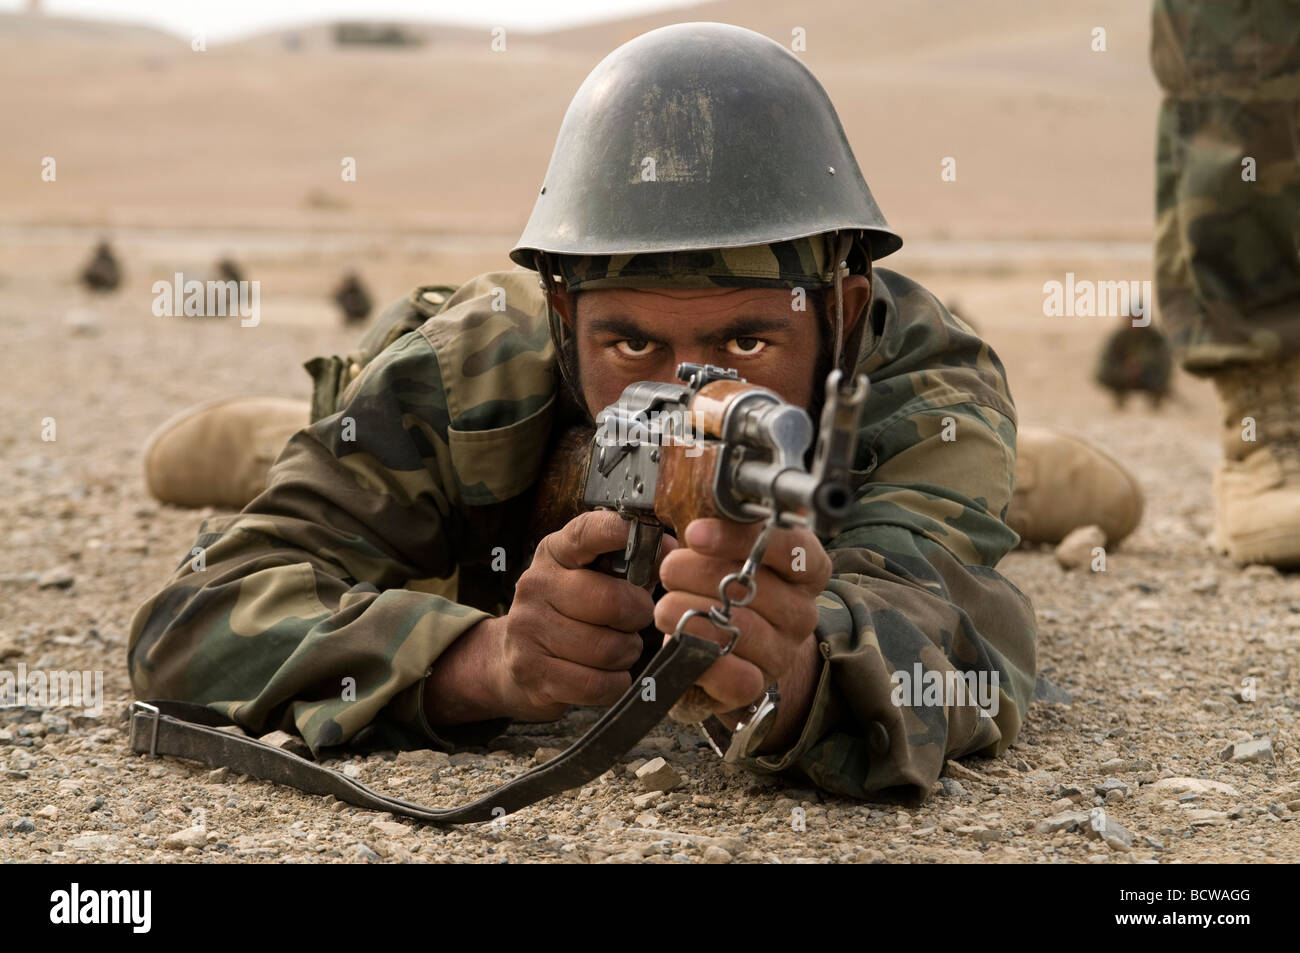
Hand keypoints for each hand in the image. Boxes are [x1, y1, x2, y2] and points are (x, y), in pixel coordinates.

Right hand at [491, 509, 677, 720]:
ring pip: (608, 649)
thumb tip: (671, 549)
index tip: (649, 534)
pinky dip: (615, 683)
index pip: (587, 533)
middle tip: (636, 620)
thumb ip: (631, 564)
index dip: (620, 532)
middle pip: (611, 602)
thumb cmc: (570, 614)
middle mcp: (536, 585)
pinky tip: (608, 674)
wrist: (511, 662)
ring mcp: (529, 629)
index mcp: (555, 553)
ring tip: (619, 648)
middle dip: (638, 616)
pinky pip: (598, 684)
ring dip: (627, 653)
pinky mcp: (532, 672)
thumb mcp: (593, 578)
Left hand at [654, 518, 830, 744]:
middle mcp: (802, 611)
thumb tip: (692, 509)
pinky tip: (679, 642)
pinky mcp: (758, 685)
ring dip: (690, 613)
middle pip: (756, 586)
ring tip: (665, 606)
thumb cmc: (730, 589)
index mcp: (805, 570)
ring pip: (742, 628)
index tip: (696, 533)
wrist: (737, 650)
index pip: (793, 548)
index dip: (740, 538)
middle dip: (698, 573)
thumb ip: (721, 529)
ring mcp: (783, 651)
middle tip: (669, 569)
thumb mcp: (728, 552)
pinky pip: (735, 676)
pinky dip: (702, 656)